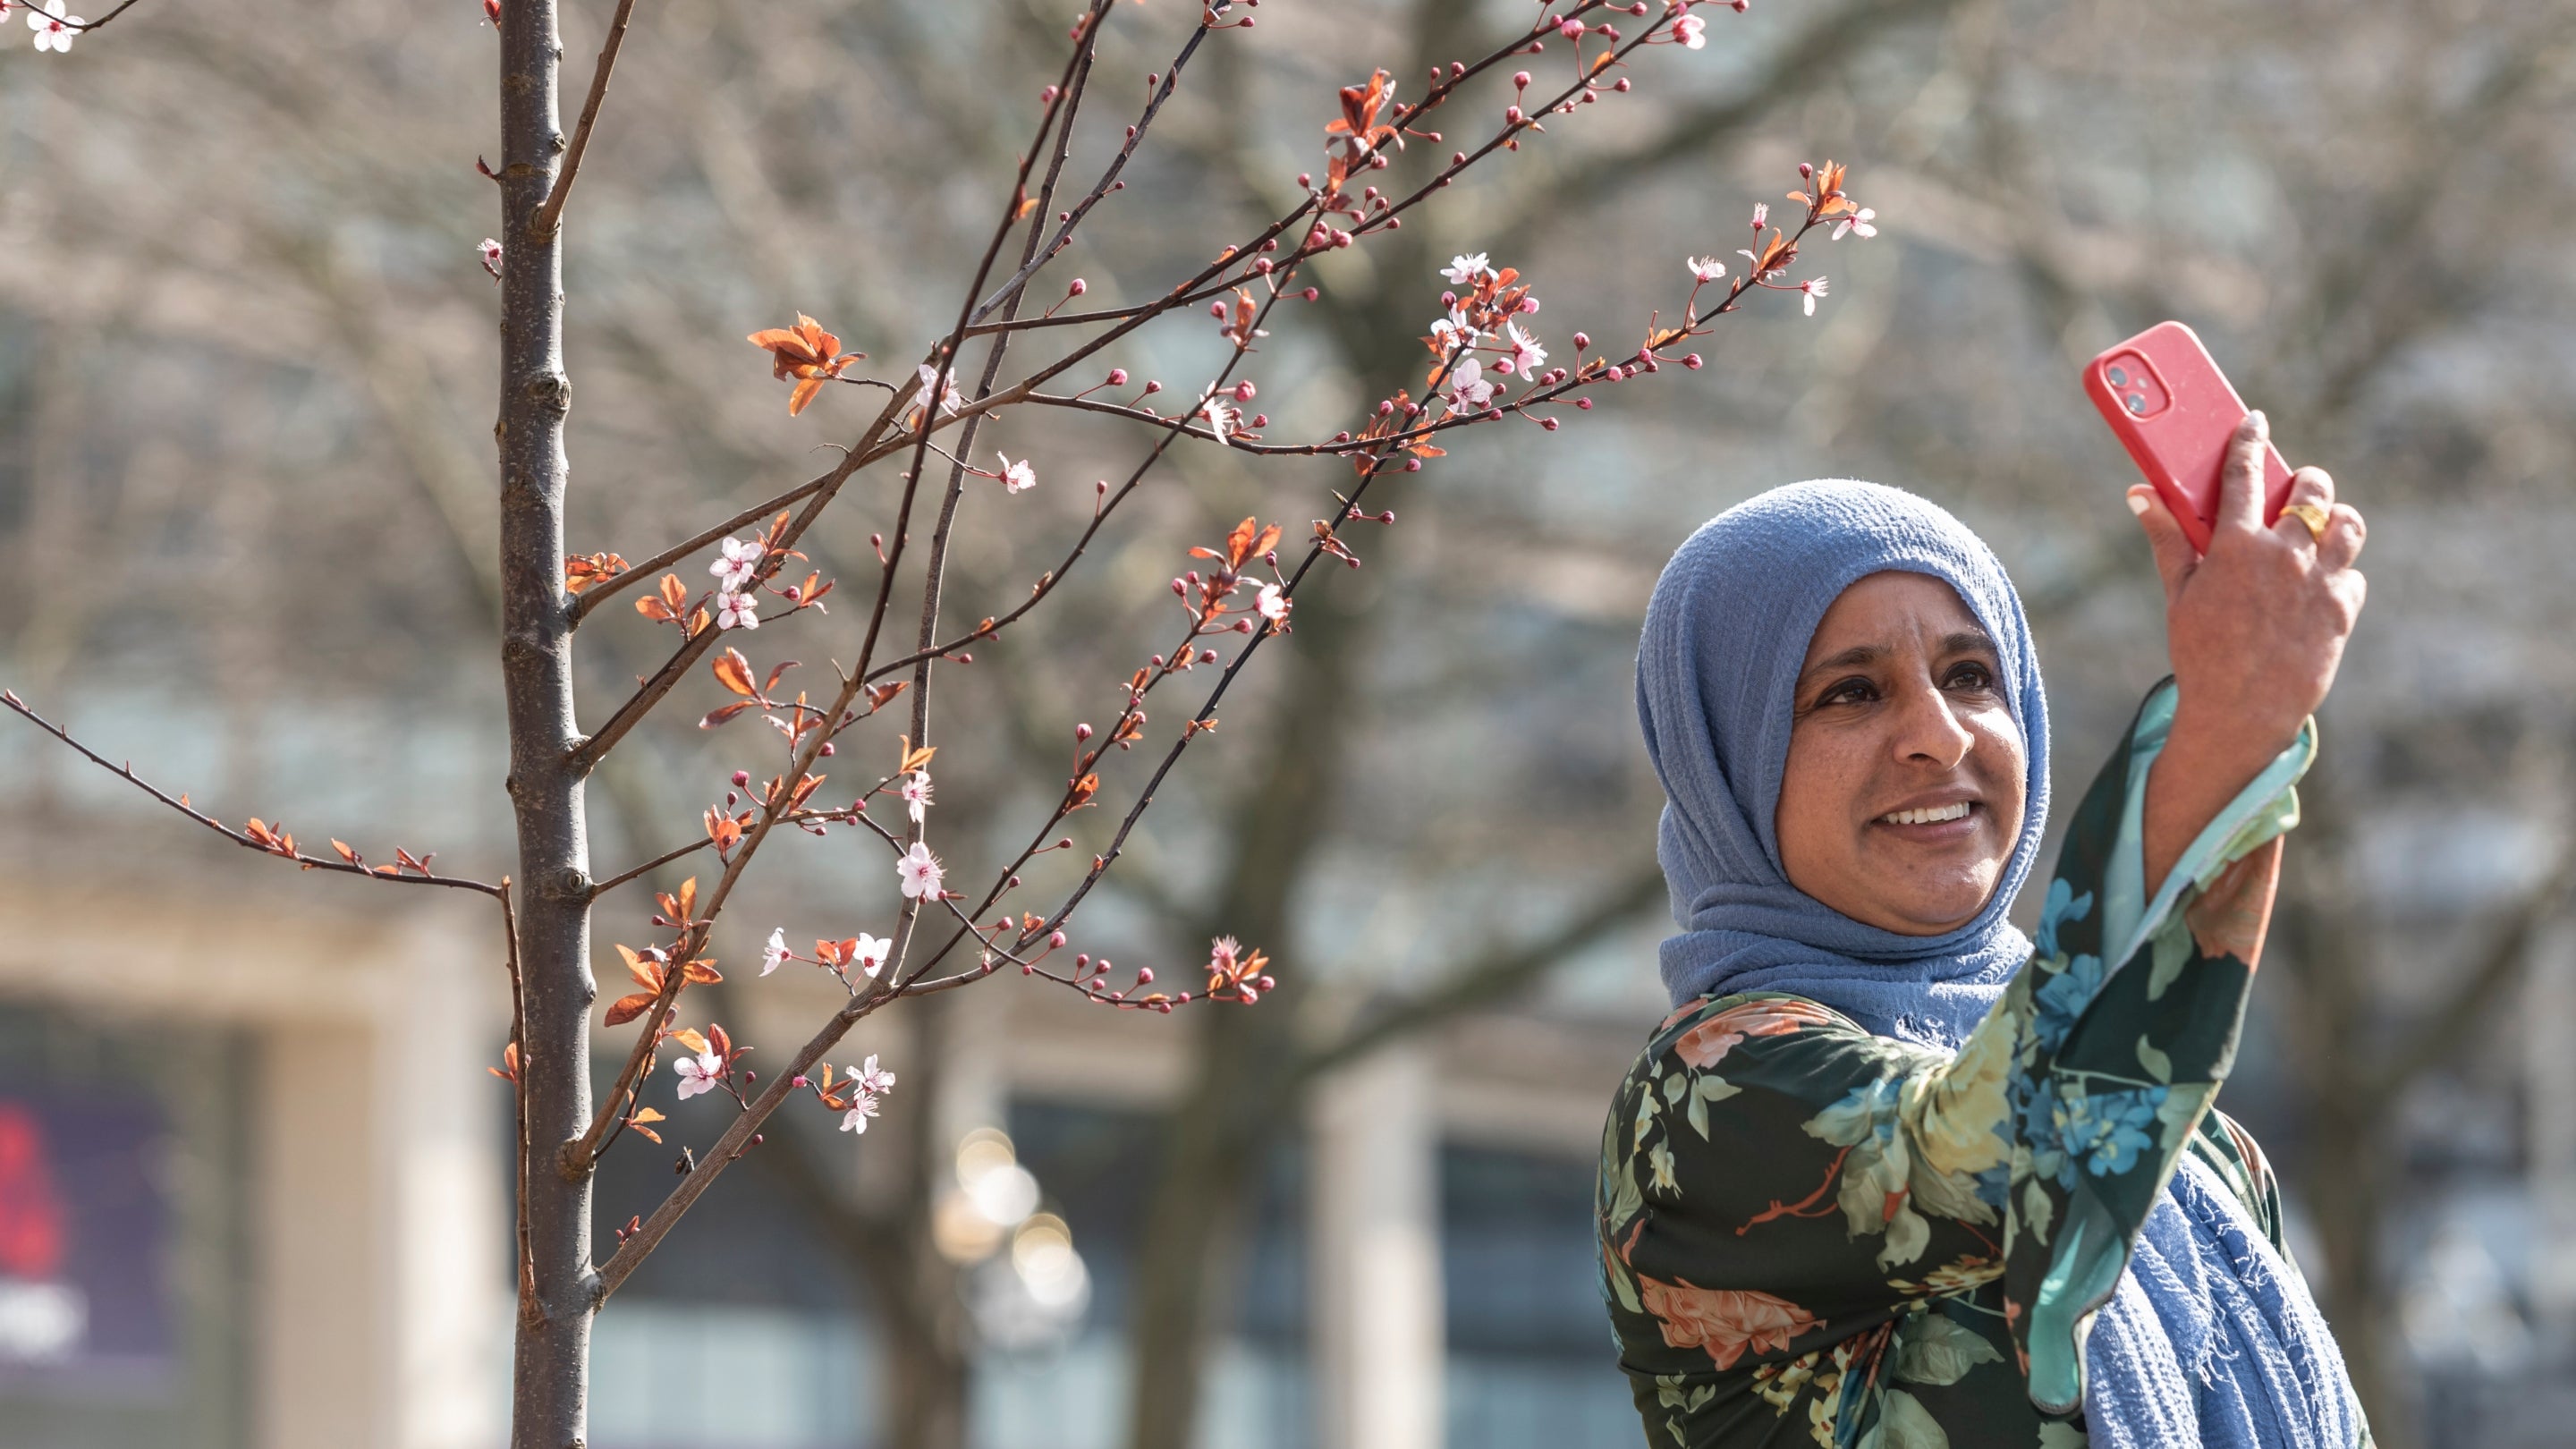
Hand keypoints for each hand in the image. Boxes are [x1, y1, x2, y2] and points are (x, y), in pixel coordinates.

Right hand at [2130, 410, 2365, 893]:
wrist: (2243, 713)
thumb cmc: (2202, 652)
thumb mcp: (2178, 593)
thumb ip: (2167, 539)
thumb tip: (2138, 495)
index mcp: (2236, 546)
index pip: (2244, 473)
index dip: (2249, 440)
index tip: (2254, 422)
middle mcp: (2284, 556)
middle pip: (2312, 490)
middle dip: (2307, 482)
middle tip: (2298, 490)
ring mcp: (2318, 582)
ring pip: (2347, 524)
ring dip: (2335, 520)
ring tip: (2320, 532)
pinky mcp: (2343, 609)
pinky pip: (2352, 574)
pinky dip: (2339, 575)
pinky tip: (2319, 587)